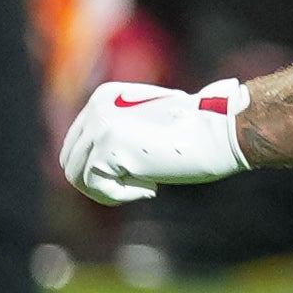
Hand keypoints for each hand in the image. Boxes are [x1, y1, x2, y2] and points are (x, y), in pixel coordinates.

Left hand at [64, 79, 251, 202]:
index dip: (103, 168)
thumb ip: (120, 135)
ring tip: (146, 185)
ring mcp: (100, 126)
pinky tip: (151, 186)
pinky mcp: (107, 147)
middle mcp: (96, 107)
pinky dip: (121, 195)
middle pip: (71, 160)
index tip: (142, 169)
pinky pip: (95, 186)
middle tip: (142, 183)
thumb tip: (94, 169)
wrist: (221, 133)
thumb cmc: (197, 132)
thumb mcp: (151, 126)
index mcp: (104, 97)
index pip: (78, 144)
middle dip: (103, 181)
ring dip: (111, 190)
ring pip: (77, 176)